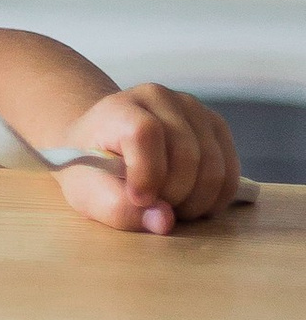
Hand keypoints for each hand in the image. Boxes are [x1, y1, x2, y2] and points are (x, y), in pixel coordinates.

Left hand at [55, 82, 244, 232]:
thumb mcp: (88, 192)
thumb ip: (119, 208)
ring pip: (214, 166)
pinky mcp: (215, 126)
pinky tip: (191, 200)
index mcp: (120, 108)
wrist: (105, 144)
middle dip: (174, 196)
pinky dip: (216, 197)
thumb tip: (164, 221)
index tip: (139, 198)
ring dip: (197, 200)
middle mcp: (160, 99)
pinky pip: (231, 171)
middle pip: (187, 155)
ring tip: (171, 206)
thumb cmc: (93, 169)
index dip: (147, 173)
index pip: (146, 133)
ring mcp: (193, 109)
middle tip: (154, 208)